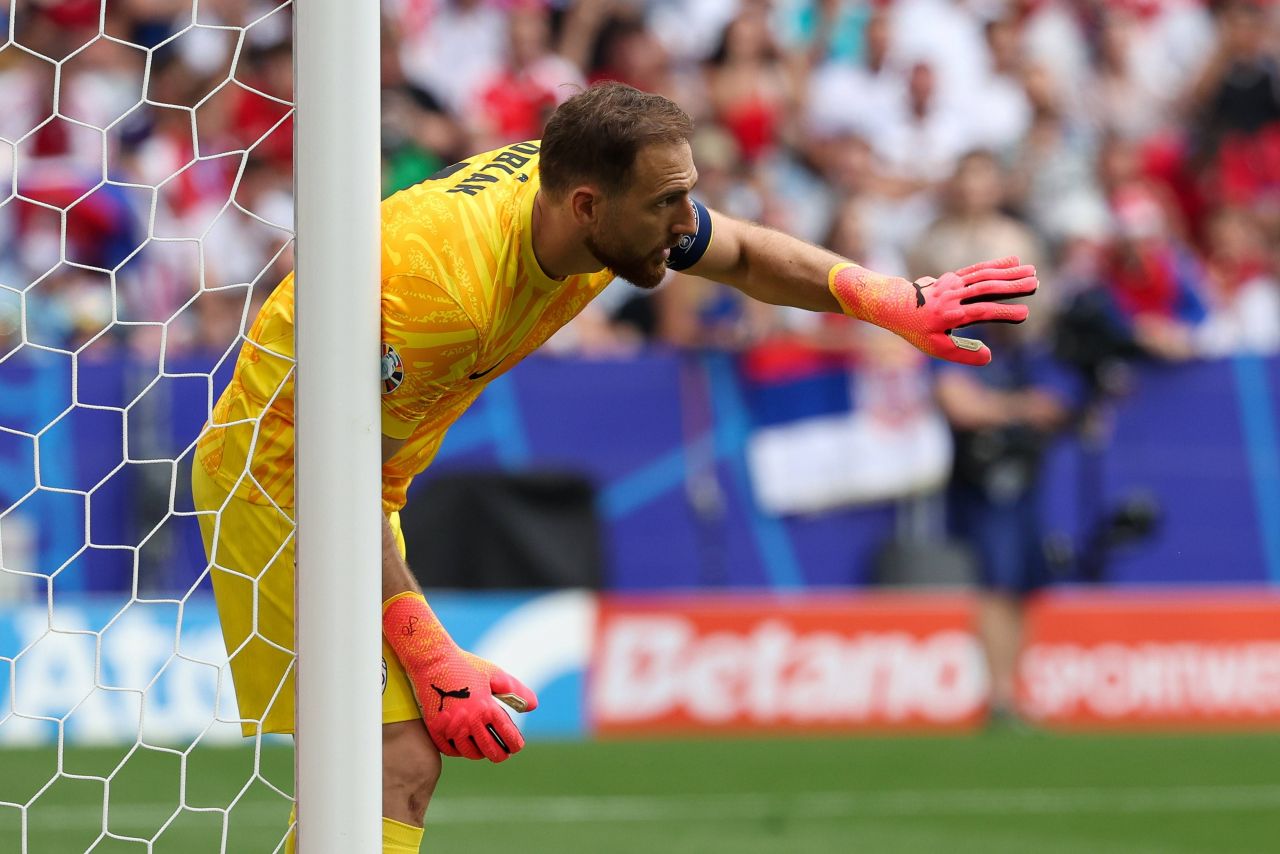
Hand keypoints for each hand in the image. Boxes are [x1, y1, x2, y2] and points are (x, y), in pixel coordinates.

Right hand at [383, 593, 537, 761]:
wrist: (432, 660)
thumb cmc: (466, 665)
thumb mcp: (494, 675)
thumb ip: (516, 692)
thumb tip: (533, 707)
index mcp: (486, 708)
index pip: (506, 735)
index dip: (514, 744)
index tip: (517, 746)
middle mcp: (469, 721)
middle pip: (489, 750)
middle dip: (499, 755)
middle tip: (503, 754)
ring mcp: (451, 726)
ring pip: (469, 753)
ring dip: (480, 754)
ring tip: (484, 751)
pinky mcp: (435, 728)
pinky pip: (449, 750)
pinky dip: (459, 752)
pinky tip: (465, 747)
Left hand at [829, 256, 1037, 365]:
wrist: (894, 304)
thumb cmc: (916, 329)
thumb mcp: (935, 348)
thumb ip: (963, 353)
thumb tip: (988, 357)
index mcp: (949, 314)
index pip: (981, 312)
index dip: (1003, 312)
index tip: (1024, 314)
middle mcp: (952, 295)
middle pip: (986, 288)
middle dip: (1012, 286)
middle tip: (1036, 284)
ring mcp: (953, 283)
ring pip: (984, 275)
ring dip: (1009, 273)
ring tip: (1033, 272)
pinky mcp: (954, 276)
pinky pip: (978, 269)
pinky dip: (996, 264)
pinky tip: (1014, 261)